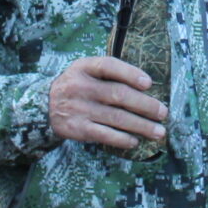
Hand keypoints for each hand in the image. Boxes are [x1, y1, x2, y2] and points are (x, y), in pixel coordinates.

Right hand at [48, 56, 166, 150]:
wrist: (44, 106)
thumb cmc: (77, 86)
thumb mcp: (86, 71)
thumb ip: (110, 74)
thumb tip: (146, 87)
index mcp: (84, 67)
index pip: (109, 66)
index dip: (130, 74)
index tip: (149, 83)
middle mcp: (80, 87)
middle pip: (118, 95)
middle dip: (145, 105)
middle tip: (162, 112)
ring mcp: (79, 109)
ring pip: (116, 118)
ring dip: (141, 126)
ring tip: (158, 131)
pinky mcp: (77, 129)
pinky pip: (105, 135)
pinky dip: (122, 139)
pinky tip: (135, 141)